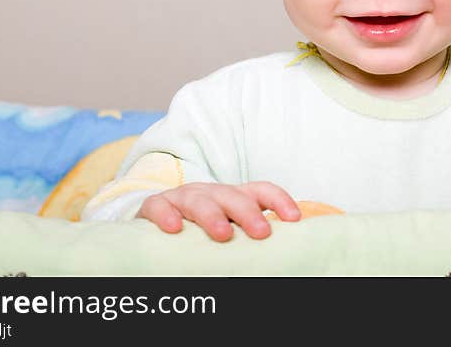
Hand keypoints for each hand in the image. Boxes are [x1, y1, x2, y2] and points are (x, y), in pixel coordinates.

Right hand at [136, 181, 300, 240]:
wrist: (160, 221)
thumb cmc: (202, 232)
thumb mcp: (230, 230)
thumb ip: (249, 239)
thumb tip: (280, 259)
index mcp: (234, 197)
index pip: (261, 190)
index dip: (279, 200)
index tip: (294, 219)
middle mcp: (211, 192)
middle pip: (232, 196)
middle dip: (248, 212)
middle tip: (262, 232)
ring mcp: (183, 197)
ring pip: (198, 200)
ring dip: (212, 216)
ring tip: (223, 234)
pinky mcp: (156, 205)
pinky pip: (159, 205)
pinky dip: (165, 215)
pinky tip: (173, 229)